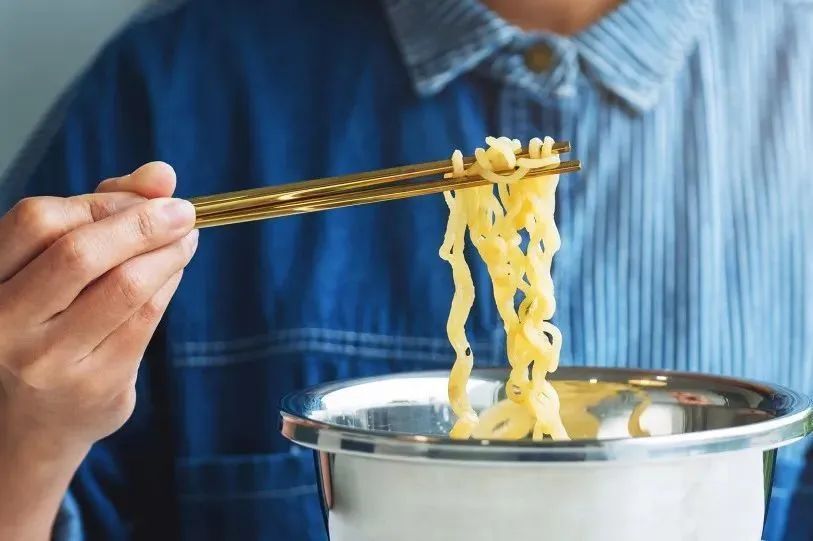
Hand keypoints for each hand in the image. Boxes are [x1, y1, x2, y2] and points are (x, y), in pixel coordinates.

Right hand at [0, 162, 196, 538]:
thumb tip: (163, 174)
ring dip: (168, 253)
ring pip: (124, 287)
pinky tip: (175, 271)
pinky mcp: (95, 384)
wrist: (32, 422)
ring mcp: (48, 360)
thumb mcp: (52, 268)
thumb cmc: (45, 325)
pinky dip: (169, 284)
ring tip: (186, 238)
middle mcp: (6, 323)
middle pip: (80, 253)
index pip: (37, 221)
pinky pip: (146, 319)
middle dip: (143, 223)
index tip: (146, 195)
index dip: (101, 201)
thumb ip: (101, 213)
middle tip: (184, 212)